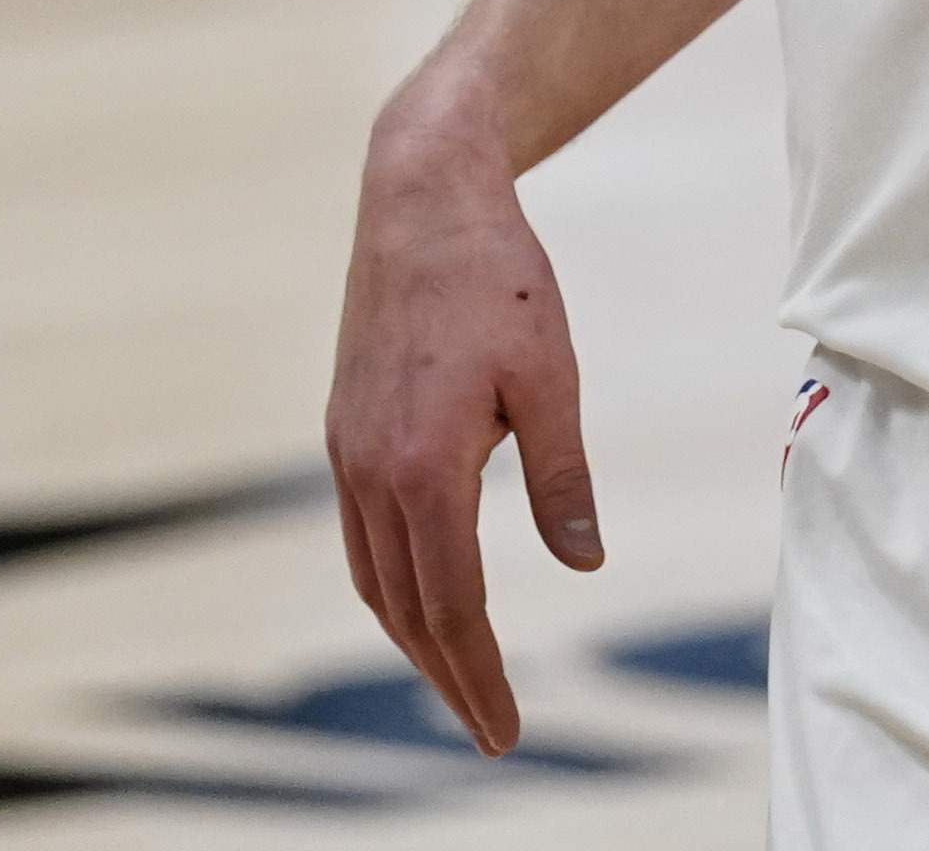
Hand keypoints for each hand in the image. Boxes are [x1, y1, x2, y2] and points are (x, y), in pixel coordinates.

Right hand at [324, 114, 600, 756]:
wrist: (420, 197)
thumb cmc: (498, 278)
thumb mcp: (552, 377)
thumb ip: (562, 479)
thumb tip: (583, 565)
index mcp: (424, 465)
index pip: (452, 604)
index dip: (479, 674)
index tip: (506, 729)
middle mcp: (370, 469)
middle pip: (405, 608)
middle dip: (448, 676)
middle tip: (492, 731)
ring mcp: (347, 450)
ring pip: (372, 577)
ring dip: (414, 638)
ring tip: (459, 680)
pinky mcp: (344, 429)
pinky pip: (360, 534)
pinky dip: (389, 584)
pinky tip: (420, 595)